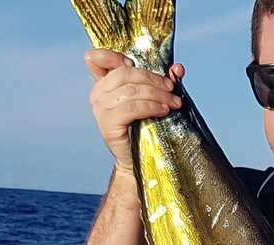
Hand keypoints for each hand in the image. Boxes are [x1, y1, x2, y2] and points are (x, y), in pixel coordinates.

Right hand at [84, 49, 184, 172]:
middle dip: (153, 78)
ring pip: (131, 90)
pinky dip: (151, 106)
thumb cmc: (146, 126)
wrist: (141, 158)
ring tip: (174, 102)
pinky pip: (131, 108)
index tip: (134, 63)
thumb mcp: (152, 99)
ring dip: (157, 94)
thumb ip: (162, 82)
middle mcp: (98, 94)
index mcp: (103, 83)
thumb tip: (178, 68)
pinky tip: (164, 110)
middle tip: (171, 88)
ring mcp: (101, 110)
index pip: (95, 59)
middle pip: (124, 73)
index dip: (112, 56)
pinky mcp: (108, 125)